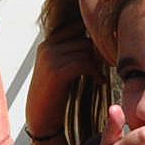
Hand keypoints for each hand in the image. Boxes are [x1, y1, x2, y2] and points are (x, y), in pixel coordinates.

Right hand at [21, 27, 99, 143]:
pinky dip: (95, 73)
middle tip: (104, 65)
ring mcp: (50, 58)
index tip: (103, 50)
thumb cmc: (53, 93)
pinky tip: (99, 81)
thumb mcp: (58, 68)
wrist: (40, 117)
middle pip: (84, 40)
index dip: (92, 37)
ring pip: (85, 52)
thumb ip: (70, 52)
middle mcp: (47, 47)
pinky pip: (84, 64)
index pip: (75, 27)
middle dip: (97, 53)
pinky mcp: (57, 72)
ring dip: (97, 64)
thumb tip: (94, 41)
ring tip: (99, 75)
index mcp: (47, 44)